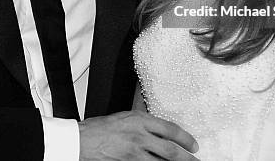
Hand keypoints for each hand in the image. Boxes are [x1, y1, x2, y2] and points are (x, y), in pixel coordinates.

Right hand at [79, 110, 199, 159]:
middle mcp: (139, 136)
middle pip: (170, 151)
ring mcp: (133, 154)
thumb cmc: (99, 129)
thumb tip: (160, 130)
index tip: (193, 145)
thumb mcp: (124, 117)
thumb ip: (143, 123)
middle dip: (187, 158)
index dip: (185, 139)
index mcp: (139, 120)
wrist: (80, 141)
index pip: (170, 129)